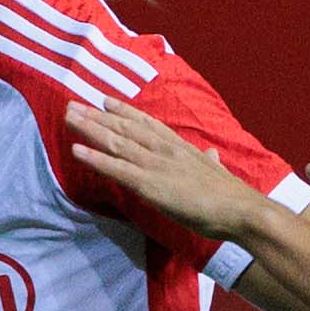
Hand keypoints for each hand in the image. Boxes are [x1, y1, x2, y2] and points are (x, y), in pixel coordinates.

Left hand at [63, 102, 263, 241]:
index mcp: (180, 147)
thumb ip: (210, 161)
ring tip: (69, 117)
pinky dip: (95, 158)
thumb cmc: (231, 196)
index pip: (148, 124)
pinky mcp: (149, 184)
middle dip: (97, 116)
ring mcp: (155, 165)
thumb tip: (213, 154)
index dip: (125, 112)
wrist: (240, 209)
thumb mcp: (217, 171)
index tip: (106, 101)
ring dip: (90, 129)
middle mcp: (164, 150)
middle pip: (125, 128)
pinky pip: (116, 168)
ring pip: (116, 142)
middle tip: (73, 105)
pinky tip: (76, 150)